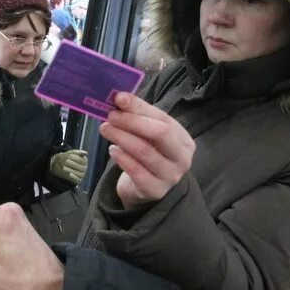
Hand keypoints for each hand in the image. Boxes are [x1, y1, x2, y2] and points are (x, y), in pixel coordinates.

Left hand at [49, 149, 87, 184]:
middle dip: (73, 164)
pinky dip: (74, 177)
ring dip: (71, 170)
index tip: (69, 155)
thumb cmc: (69, 158)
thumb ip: (78, 152)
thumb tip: (85, 153)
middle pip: (81, 167)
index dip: (76, 158)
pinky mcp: (78, 180)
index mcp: (85, 161)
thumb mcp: (72, 153)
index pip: (82, 161)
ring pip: (79, 174)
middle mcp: (84, 168)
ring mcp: (82, 175)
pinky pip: (77, 180)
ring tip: (64, 167)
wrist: (62, 165)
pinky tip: (70, 174)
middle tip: (66, 161)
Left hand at [98, 92, 194, 207]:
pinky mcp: (155, 190)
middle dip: (132, 122)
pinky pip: (136, 171)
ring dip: (122, 137)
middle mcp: (182, 158)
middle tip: (111, 116)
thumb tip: (120, 98)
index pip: (163, 118)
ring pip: (144, 151)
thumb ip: (139, 117)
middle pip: (159, 133)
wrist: (147, 189)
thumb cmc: (148, 156)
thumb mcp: (148, 135)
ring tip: (106, 129)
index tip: (119, 99)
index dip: (139, 107)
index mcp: (183, 139)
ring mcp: (171, 176)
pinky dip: (121, 158)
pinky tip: (112, 150)